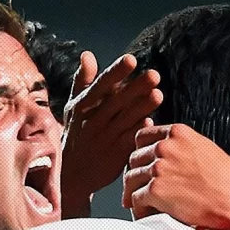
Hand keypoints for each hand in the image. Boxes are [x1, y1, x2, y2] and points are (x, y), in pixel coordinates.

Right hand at [61, 51, 162, 216]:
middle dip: (136, 88)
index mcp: (83, 106)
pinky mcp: (115, 155)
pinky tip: (151, 121)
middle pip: (117, 102)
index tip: (131, 60)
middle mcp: (93, 121)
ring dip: (142, 108)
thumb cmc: (76, 134)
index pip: (101, 86)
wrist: (72, 174)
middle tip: (154, 75)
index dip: (116, 73)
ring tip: (158, 95)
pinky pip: (128, 141)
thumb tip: (87, 54)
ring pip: (125, 120)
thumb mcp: (73, 107)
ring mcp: (105, 138)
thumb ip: (83, 81)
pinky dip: (138, 131)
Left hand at [122, 124, 229, 229]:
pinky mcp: (156, 191)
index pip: (142, 137)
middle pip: (133, 159)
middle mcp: (165, 147)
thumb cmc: (228, 180)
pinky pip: (136, 200)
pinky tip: (147, 215)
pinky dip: (139, 210)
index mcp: (177, 133)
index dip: (140, 154)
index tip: (143, 166)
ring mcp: (159, 168)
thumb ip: (180, 148)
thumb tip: (164, 156)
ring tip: (142, 205)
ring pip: (130, 179)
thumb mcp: (203, 149)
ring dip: (134, 193)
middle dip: (136, 175)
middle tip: (139, 189)